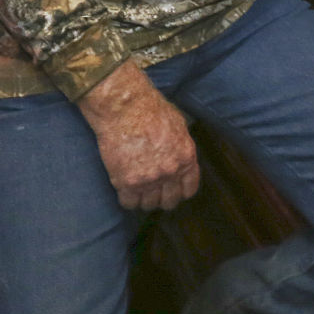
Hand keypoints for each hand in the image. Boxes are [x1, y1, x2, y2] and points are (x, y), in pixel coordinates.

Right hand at [77, 62, 199, 210]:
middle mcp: (170, 172)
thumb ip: (181, 146)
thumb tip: (180, 157)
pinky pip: (129, 203)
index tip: (172, 190)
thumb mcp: (178, 125)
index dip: (180, 192)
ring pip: (148, 205)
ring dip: (143, 199)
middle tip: (153, 191)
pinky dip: (127, 199)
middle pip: (169, 201)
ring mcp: (149, 179)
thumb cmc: (149, 108)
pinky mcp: (126, 182)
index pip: (189, 189)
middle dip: (162, 198)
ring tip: (137, 189)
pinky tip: (125, 188)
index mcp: (186, 157)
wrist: (124, 107)